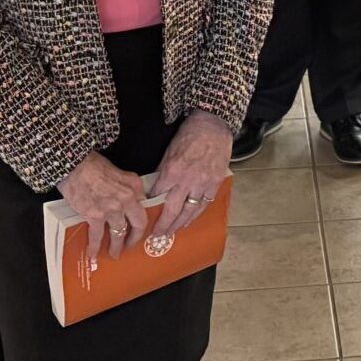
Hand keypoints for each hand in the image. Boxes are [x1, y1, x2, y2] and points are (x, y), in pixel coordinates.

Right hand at [57, 152, 149, 265]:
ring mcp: (112, 209)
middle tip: (130, 245)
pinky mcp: (95, 216)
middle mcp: (127, 198)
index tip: (139, 229)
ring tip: (114, 253)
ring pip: (119, 234)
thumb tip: (129, 203)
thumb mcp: (120, 172)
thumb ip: (128, 188)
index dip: (142, 221)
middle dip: (134, 239)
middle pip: (138, 225)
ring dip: (116, 247)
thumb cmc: (94, 166)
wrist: (75, 165)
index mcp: (134, 186)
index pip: (144, 208)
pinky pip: (97, 236)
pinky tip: (93, 253)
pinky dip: (95, 247)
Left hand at [151, 114, 232, 234]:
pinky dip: (196, 215)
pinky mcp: (215, 183)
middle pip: (172, 210)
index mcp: (172, 171)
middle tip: (156, 235)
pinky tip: (189, 221)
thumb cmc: (189, 135)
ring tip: (171, 232)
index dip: (150, 205)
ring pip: (189, 211)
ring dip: (179, 224)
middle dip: (163, 225)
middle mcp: (187, 180)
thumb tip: (156, 188)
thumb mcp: (169, 151)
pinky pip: (204, 204)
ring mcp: (203, 183)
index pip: (157, 194)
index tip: (145, 214)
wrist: (213, 125)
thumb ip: (163, 172)